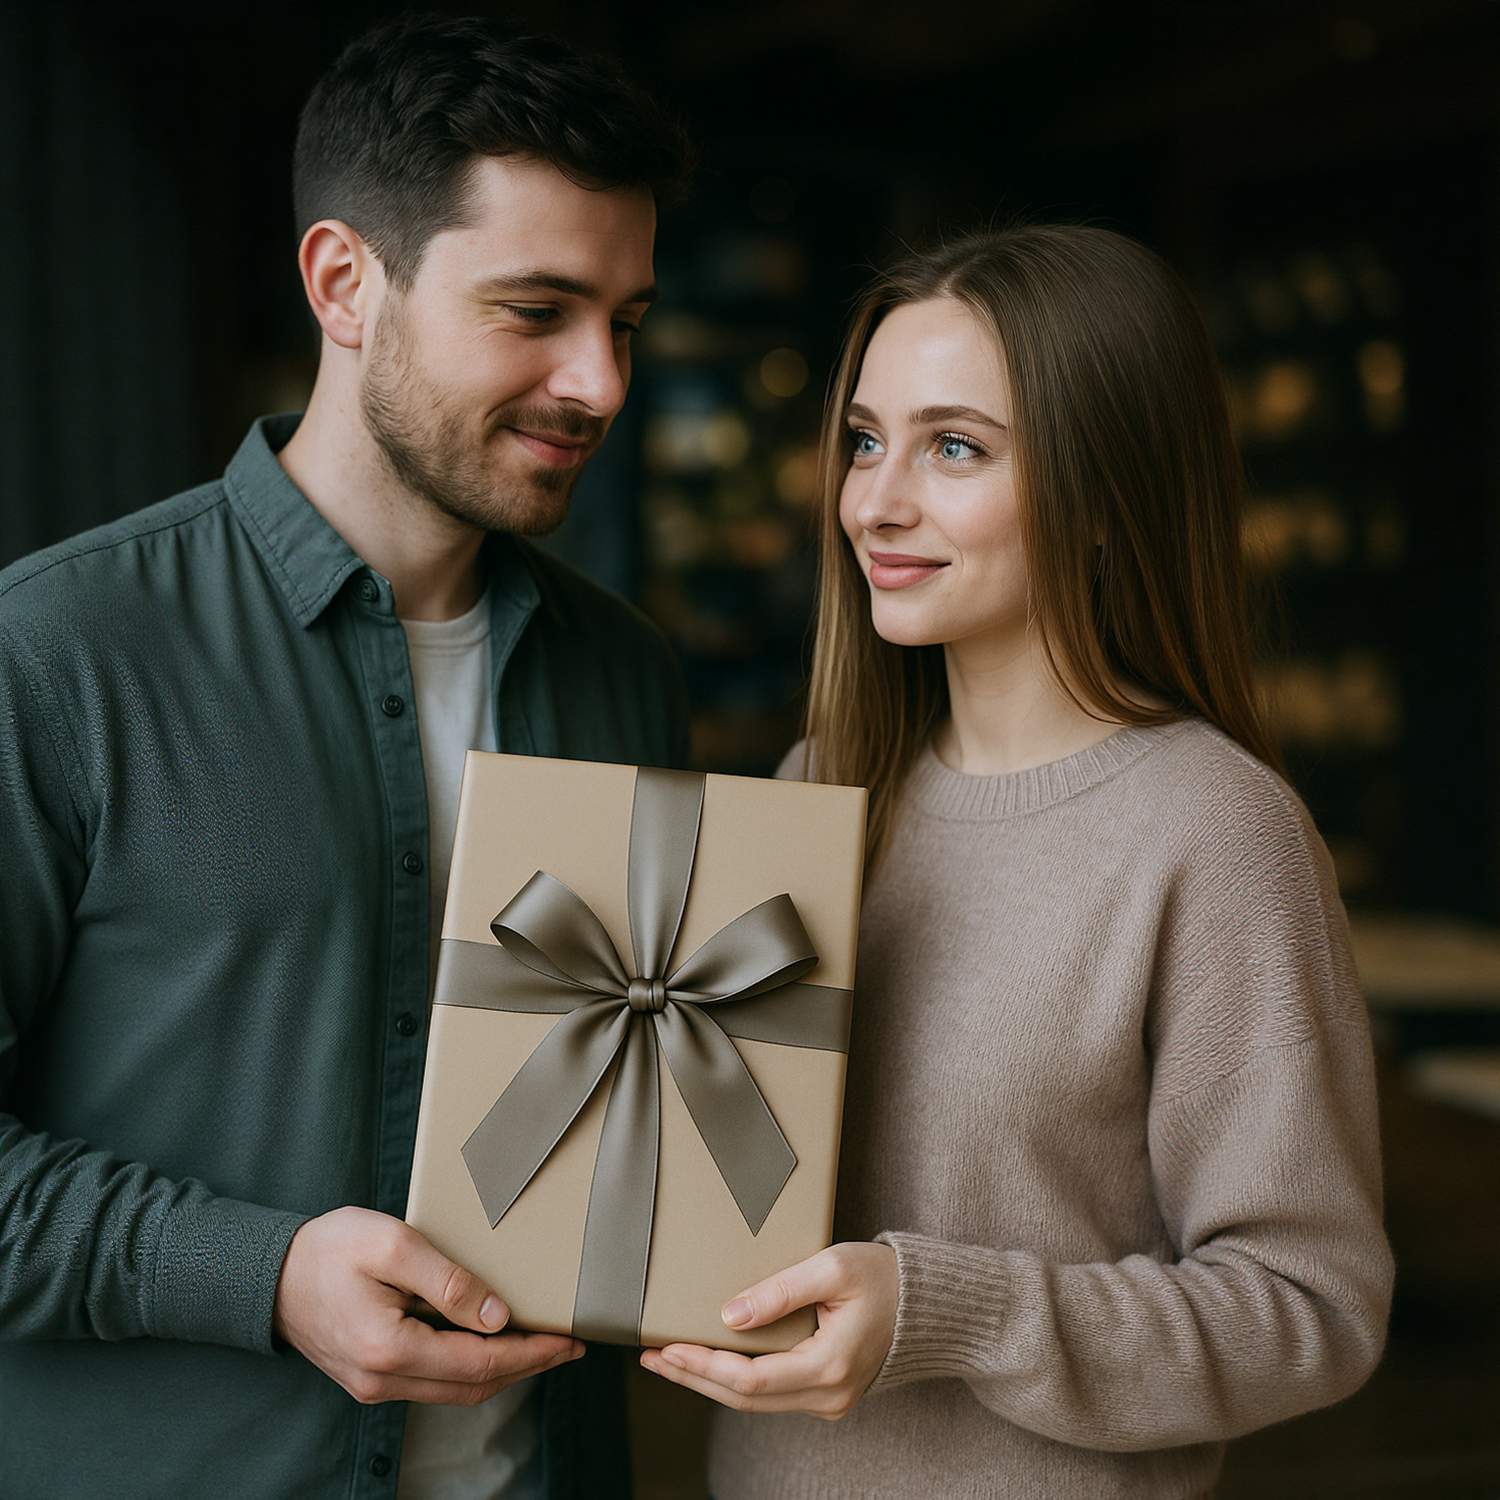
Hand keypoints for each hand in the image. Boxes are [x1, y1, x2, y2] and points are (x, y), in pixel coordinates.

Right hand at [273, 1206, 582, 1404]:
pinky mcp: (373, 1377)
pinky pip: (435, 1383)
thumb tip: (497, 1314)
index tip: (568, 1339)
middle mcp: (383, 1380)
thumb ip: (448, 1281)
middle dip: (528, 1366)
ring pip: (456, 1391)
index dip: (532, 1353)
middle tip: (568, 1345)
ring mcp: (376, 1385)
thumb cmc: (329, 1249)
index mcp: (390, 1349)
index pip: (480, 1362)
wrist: (269, 1274)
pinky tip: (492, 1345)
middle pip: (474, 1386)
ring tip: (541, 1346)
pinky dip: (472, 1369)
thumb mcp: (392, 1245)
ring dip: (503, 1371)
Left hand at [639, 1241, 897, 1420]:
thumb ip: (780, 1291)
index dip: (703, 1365)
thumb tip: (728, 1315)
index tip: (667, 1347)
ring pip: (756, 1401)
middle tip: (652, 1357)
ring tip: (670, 1358)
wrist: (928, 1304)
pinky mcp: (828, 1393)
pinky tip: (712, 1361)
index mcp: (829, 1367)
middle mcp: (828, 1395)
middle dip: (694, 1377)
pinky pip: (772, 1394)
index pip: (749, 1380)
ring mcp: (830, 1400)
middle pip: (745, 1399)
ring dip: (710, 1380)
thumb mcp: (832, 1268)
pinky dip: (737, 1380)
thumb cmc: (884, 1278)